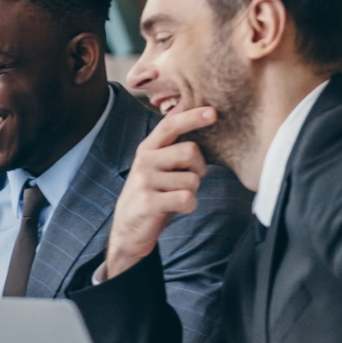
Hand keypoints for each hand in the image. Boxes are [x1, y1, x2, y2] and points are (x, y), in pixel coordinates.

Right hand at [102, 107, 216, 278]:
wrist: (128, 230)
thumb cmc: (152, 195)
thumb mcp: (157, 168)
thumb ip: (173, 149)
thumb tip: (198, 121)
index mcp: (147, 149)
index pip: (170, 125)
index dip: (192, 117)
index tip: (213, 112)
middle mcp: (143, 161)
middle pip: (190, 151)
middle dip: (199, 168)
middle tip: (190, 179)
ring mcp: (144, 181)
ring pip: (192, 179)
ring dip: (191, 192)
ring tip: (174, 198)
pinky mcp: (148, 201)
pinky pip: (187, 198)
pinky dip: (189, 206)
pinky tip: (175, 209)